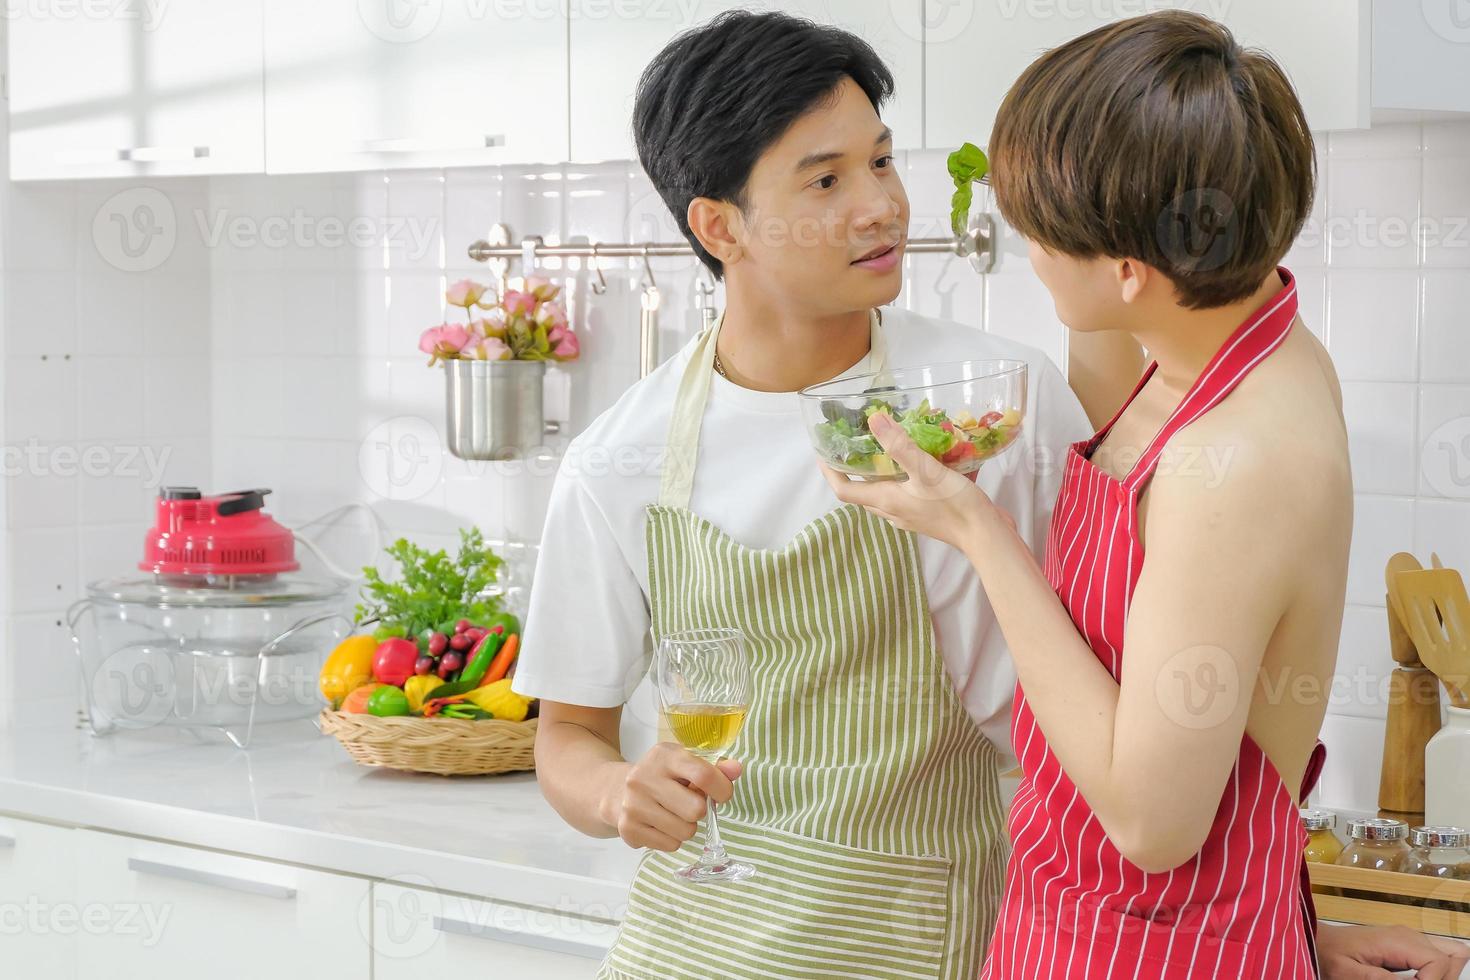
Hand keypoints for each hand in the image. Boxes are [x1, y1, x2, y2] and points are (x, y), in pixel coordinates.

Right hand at [608, 742, 741, 852]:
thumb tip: (737, 769)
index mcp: (663, 756)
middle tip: (688, 804)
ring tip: (673, 814)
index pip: (703, 775)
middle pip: (696, 810)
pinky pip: (670, 845)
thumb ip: (714, 768)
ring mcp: (633, 805)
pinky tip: (659, 824)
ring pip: (685, 832)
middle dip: (699, 811)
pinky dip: (671, 838)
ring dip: (686, 827)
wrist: (616, 791)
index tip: (722, 794)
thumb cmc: (661, 776)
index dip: (721, 789)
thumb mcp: (684, 764)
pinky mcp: (628, 829)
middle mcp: (643, 778)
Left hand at [820, 411, 1006, 551]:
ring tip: (884, 450)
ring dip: (879, 475)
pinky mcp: (926, 516)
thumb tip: (873, 420)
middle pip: (862, 492)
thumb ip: (900, 445)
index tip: (822, 453)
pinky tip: (918, 465)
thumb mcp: (926, 470)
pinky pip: (905, 497)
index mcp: (885, 501)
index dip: (830, 472)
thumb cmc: (954, 505)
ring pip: (884, 494)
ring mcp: (909, 516)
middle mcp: (892, 512)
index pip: (844, 489)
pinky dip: (903, 480)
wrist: (985, 535)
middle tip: (853, 446)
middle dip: (853, 470)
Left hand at [1317, 923, 1469, 978]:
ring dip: (1442, 975)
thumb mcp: (1350, 973)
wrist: (1319, 941)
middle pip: (1454, 955)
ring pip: (1450, 955)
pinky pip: (1436, 958)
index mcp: (1397, 940)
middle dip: (1444, 978)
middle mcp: (1410, 936)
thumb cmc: (1329, 956)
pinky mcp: (1408, 946)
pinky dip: (1434, 973)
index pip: (1440, 961)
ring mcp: (1411, 939)